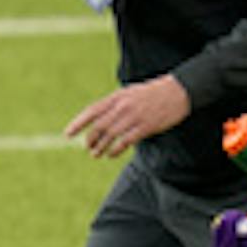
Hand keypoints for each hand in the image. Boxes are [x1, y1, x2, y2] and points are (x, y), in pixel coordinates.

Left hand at [65, 75, 189, 157]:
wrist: (178, 91)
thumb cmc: (153, 93)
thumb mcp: (130, 92)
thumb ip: (115, 104)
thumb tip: (99, 117)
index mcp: (118, 96)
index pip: (92, 110)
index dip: (78, 123)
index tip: (68, 134)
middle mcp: (123, 106)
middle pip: (99, 126)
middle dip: (90, 139)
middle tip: (87, 147)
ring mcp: (134, 117)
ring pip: (110, 135)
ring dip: (100, 147)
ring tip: (95, 154)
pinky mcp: (146, 127)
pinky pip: (125, 141)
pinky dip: (116, 150)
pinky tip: (111, 154)